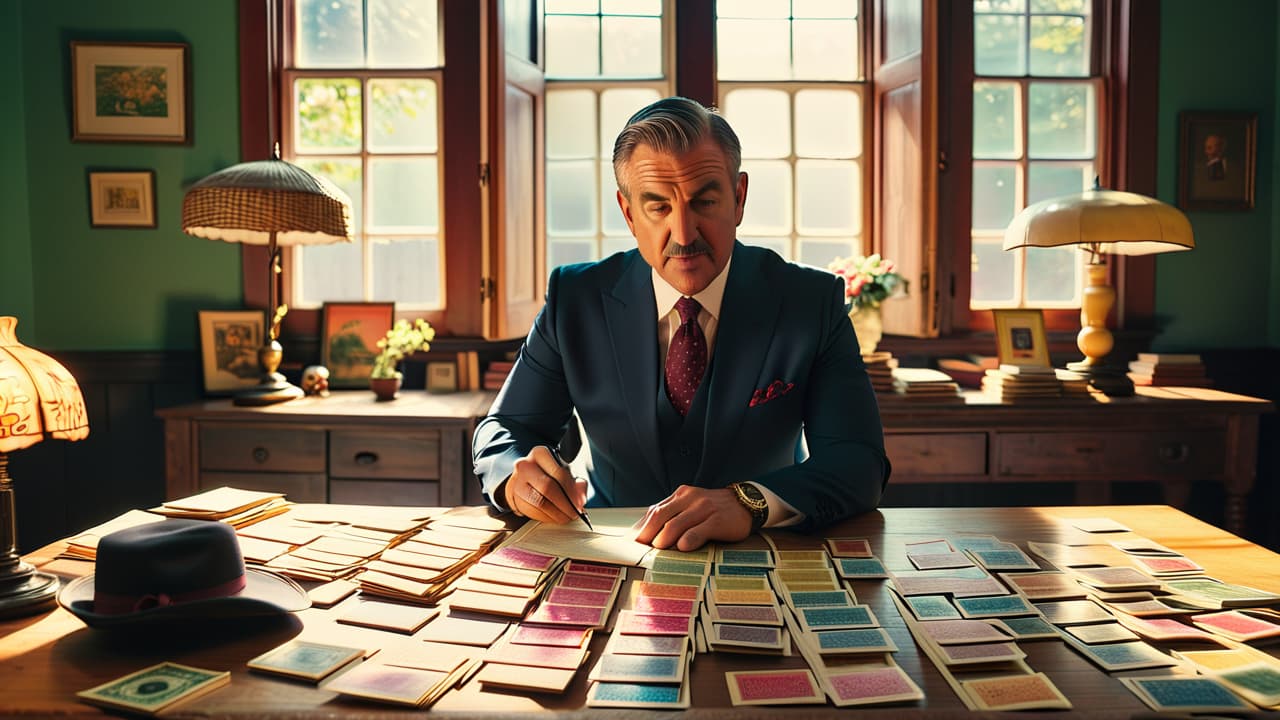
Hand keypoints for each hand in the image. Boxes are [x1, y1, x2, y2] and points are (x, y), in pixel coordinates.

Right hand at [501, 446, 587, 523]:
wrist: (526, 475)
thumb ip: (577, 483)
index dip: (571, 491)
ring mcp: (516, 482)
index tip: (579, 503)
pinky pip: (531, 512)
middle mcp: (525, 465)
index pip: (558, 473)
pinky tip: (554, 517)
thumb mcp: (566, 470)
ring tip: (566, 517)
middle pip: (547, 488)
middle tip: (574, 513)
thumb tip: (580, 498)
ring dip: (556, 514)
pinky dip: (546, 518)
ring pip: (539, 503)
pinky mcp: (513, 497)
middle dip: (564, 504)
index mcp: (540, 454)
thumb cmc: (550, 472)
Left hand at [633, 485, 752, 550]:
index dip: (640, 528)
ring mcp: (703, 508)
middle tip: (638, 550)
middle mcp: (689, 498)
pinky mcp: (717, 520)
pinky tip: (681, 548)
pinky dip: (687, 540)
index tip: (630, 543)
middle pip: (660, 516)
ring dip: (662, 540)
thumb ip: (674, 516)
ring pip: (675, 524)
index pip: (654, 511)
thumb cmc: (714, 510)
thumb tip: (649, 535)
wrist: (747, 504)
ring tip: (656, 552)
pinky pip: (698, 531)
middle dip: (646, 535)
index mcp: (680, 495)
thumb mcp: (692, 507)